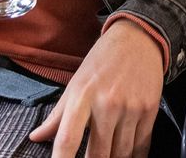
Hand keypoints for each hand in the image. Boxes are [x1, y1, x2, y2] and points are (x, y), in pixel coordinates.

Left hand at [30, 20, 165, 156]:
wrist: (138, 39)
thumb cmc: (102, 62)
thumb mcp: (75, 83)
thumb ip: (56, 115)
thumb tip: (35, 137)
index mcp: (82, 97)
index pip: (67, 139)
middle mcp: (107, 104)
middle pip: (97, 154)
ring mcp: (131, 109)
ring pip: (121, 154)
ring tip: (107, 156)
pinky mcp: (149, 111)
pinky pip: (141, 146)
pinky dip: (133, 157)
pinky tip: (126, 156)